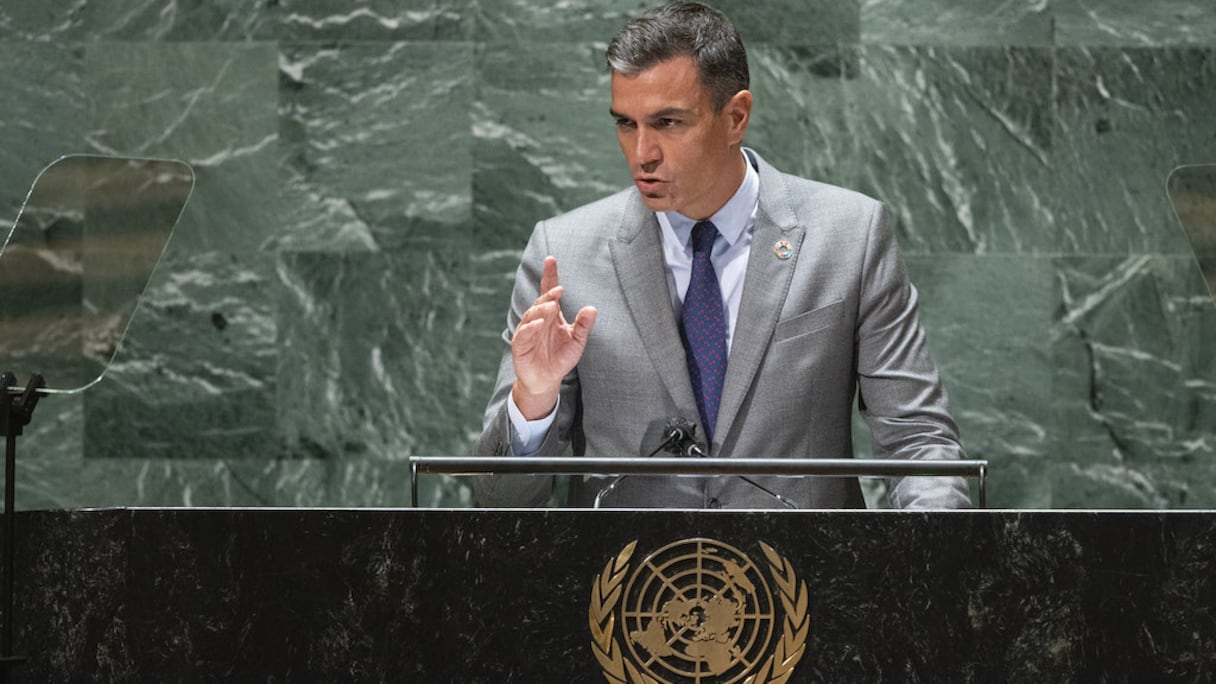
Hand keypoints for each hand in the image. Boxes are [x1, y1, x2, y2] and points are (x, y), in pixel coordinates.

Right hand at [511, 256, 596, 418]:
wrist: (546, 380)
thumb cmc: (560, 358)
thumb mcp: (577, 341)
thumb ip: (583, 325)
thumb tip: (592, 308)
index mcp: (551, 315)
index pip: (549, 290)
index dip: (550, 275)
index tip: (551, 259)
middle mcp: (538, 319)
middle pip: (541, 302)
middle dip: (549, 294)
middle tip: (559, 289)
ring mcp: (527, 331)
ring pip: (532, 315)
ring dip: (541, 309)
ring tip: (552, 305)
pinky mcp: (520, 344)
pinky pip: (524, 333)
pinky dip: (531, 327)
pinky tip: (539, 323)